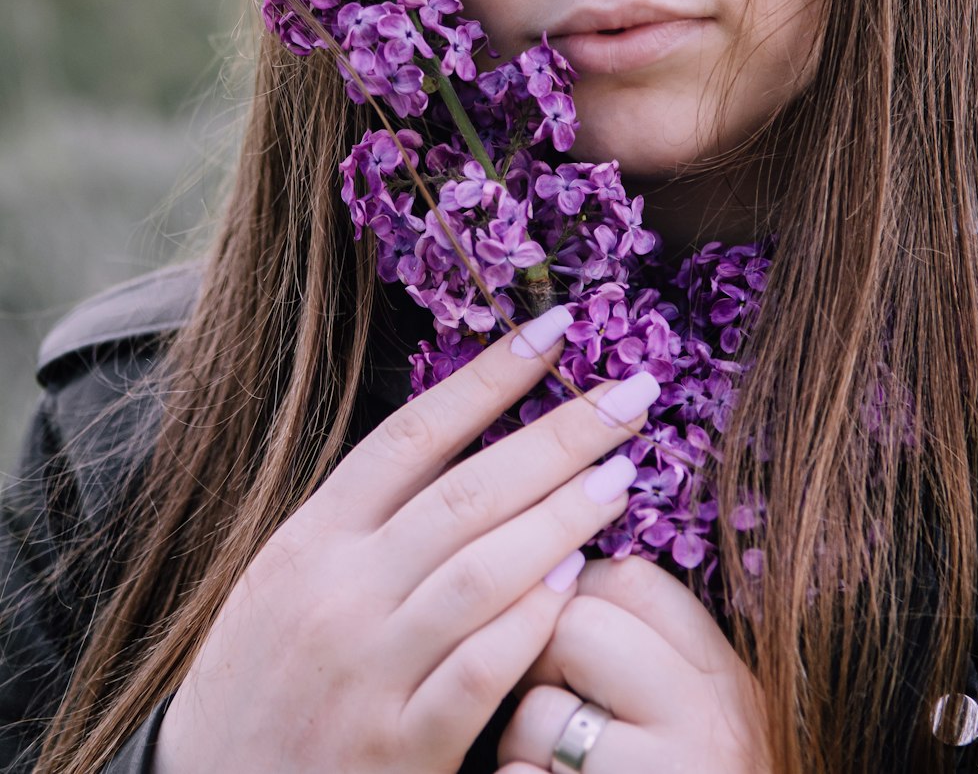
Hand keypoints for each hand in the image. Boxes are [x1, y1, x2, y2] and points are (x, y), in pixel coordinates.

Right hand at [154, 309, 659, 773]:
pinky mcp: (397, 746)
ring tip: (621, 476)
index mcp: (310, 539)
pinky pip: (481, 671)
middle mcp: (338, 592)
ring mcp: (369, 671)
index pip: (413, 435)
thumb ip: (366, 517)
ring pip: (483, 570)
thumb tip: (465, 441)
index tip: (554, 331)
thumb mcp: (287, 575)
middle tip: (631, 396)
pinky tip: (578, 582)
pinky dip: (533, 619)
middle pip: (466, 492)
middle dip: (559, 435)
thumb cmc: (260, 675)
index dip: (490, 378)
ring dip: (562, 517)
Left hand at [496, 554, 770, 772]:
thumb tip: (566, 562)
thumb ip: (650, 642)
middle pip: (577, 626)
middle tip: (561, 702)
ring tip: (558, 770)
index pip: (632, 580)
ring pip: (538, 708)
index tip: (575, 637)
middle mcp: (707, 725)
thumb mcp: (697, 712)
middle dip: (544, 658)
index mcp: (727, 681)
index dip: (580, 594)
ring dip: (522, 740)